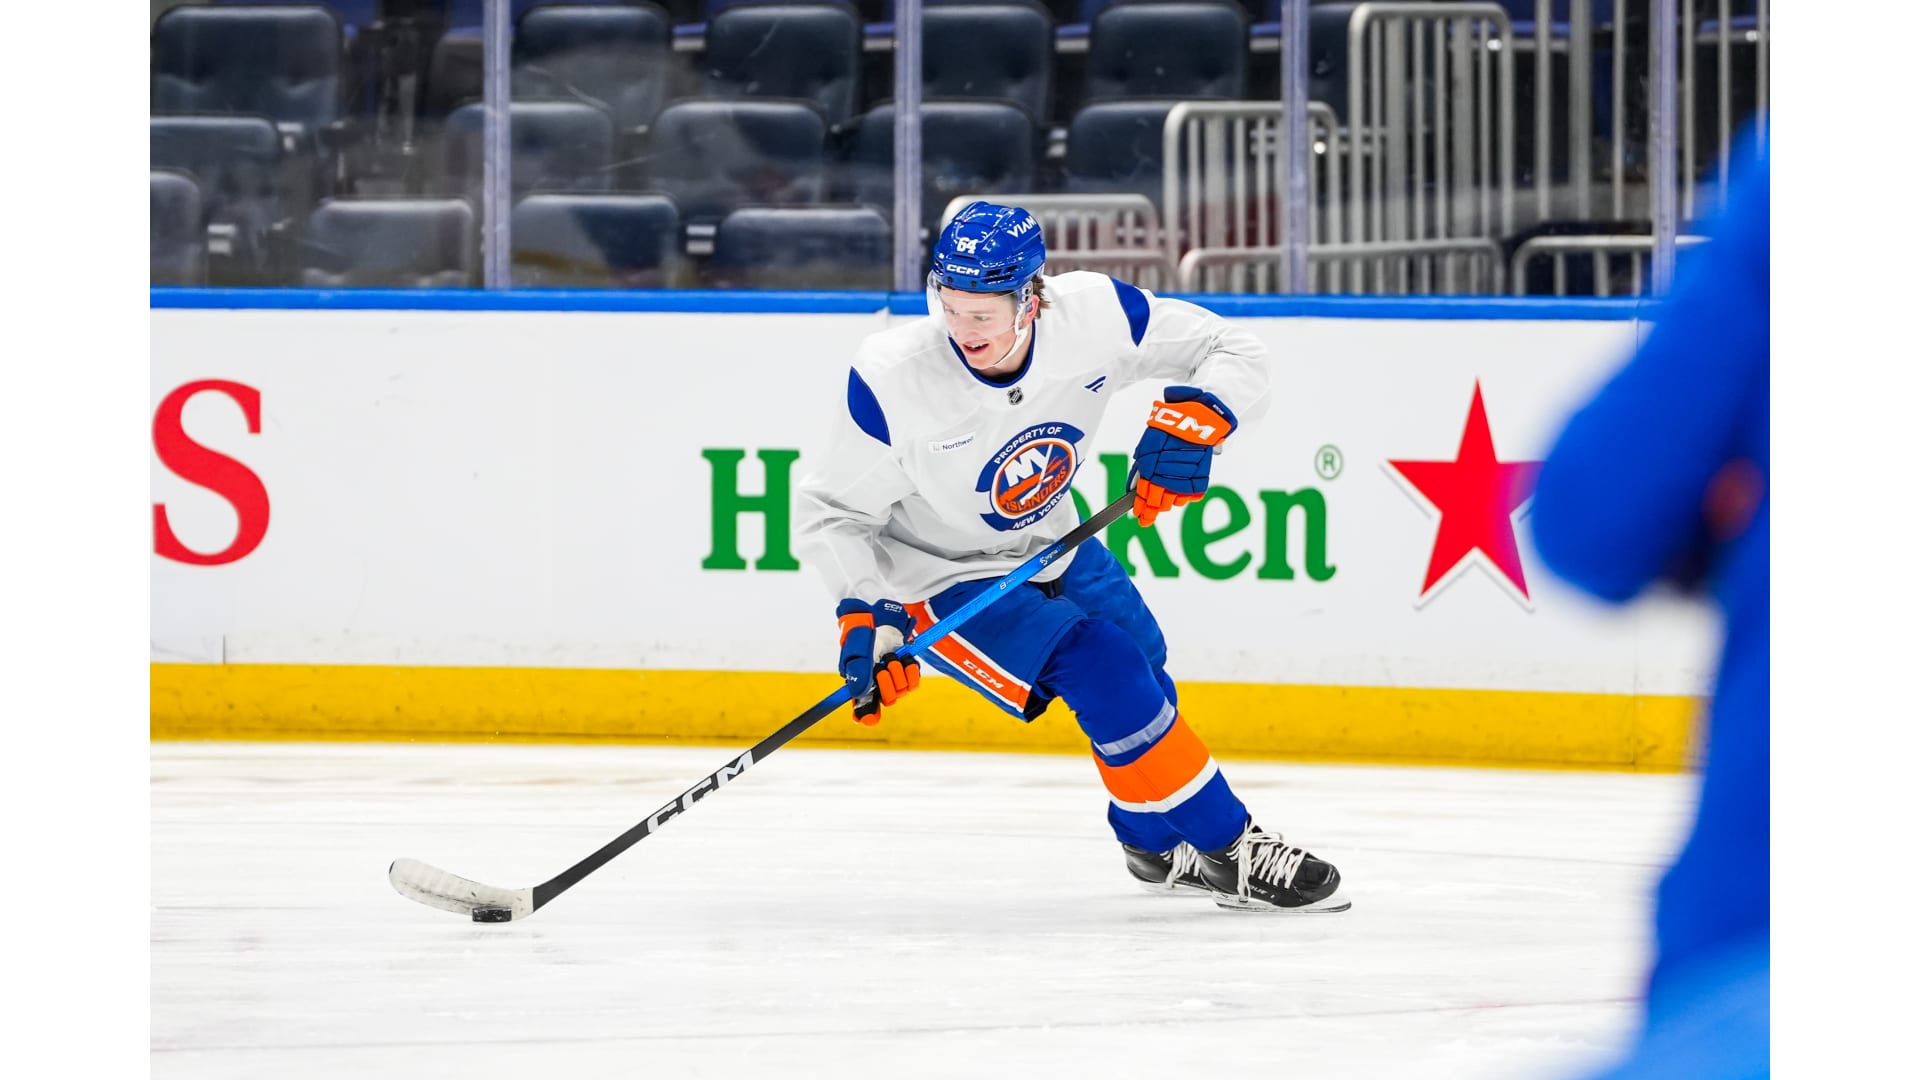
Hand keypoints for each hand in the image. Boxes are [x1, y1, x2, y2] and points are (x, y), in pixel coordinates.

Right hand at [836, 598, 920, 724]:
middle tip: (881, 668)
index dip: (865, 714)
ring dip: (898, 673)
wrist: (881, 612)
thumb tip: (857, 694)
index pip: (862, 706)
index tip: (867, 718)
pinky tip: (905, 659)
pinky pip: (913, 681)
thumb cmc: (862, 629)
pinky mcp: (907, 668)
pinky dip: (911, 671)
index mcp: (859, 681)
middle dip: (886, 685)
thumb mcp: (856, 648)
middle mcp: (876, 682)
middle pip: (885, 700)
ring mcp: (893, 676)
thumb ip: (857, 669)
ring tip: (891, 657)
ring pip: (901, 691)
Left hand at [1130, 386, 1237, 525]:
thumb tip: (1134, 489)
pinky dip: (1183, 494)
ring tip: (1166, 494)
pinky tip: (1180, 486)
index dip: (1140, 509)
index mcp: (1150, 470)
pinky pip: (1188, 497)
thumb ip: (1140, 470)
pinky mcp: (1199, 481)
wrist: (1196, 419)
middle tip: (1148, 515)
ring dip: (1168, 501)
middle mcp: (1166, 479)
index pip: (1143, 497)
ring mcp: (1184, 482)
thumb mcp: (1147, 447)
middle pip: (1157, 505)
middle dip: (1152, 509)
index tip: (1139, 517)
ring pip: (1173, 503)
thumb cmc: (1168, 430)